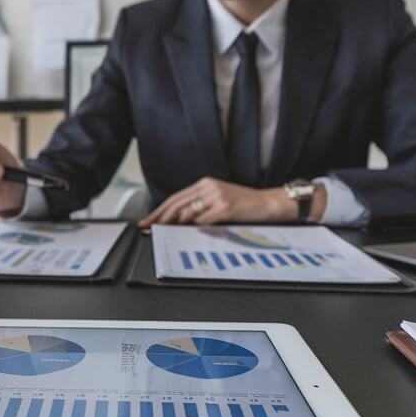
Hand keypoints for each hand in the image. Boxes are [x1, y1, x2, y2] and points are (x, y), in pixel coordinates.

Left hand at [138, 177, 312, 228]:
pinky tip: (184, 233)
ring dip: (172, 223)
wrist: (268, 203)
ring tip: (161, 231)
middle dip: (159, 216)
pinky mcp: (226, 208)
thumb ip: (201, 206)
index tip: (148, 219)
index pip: (177, 197)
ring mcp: (217, 197)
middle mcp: (209, 187)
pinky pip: (204, 219)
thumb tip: (180, 220)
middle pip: (177, 203)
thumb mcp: (220, 199)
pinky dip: (193, 227)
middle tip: (147, 226)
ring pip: (187, 211)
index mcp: (206, 184)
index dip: (160, 209)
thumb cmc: (245, 204)